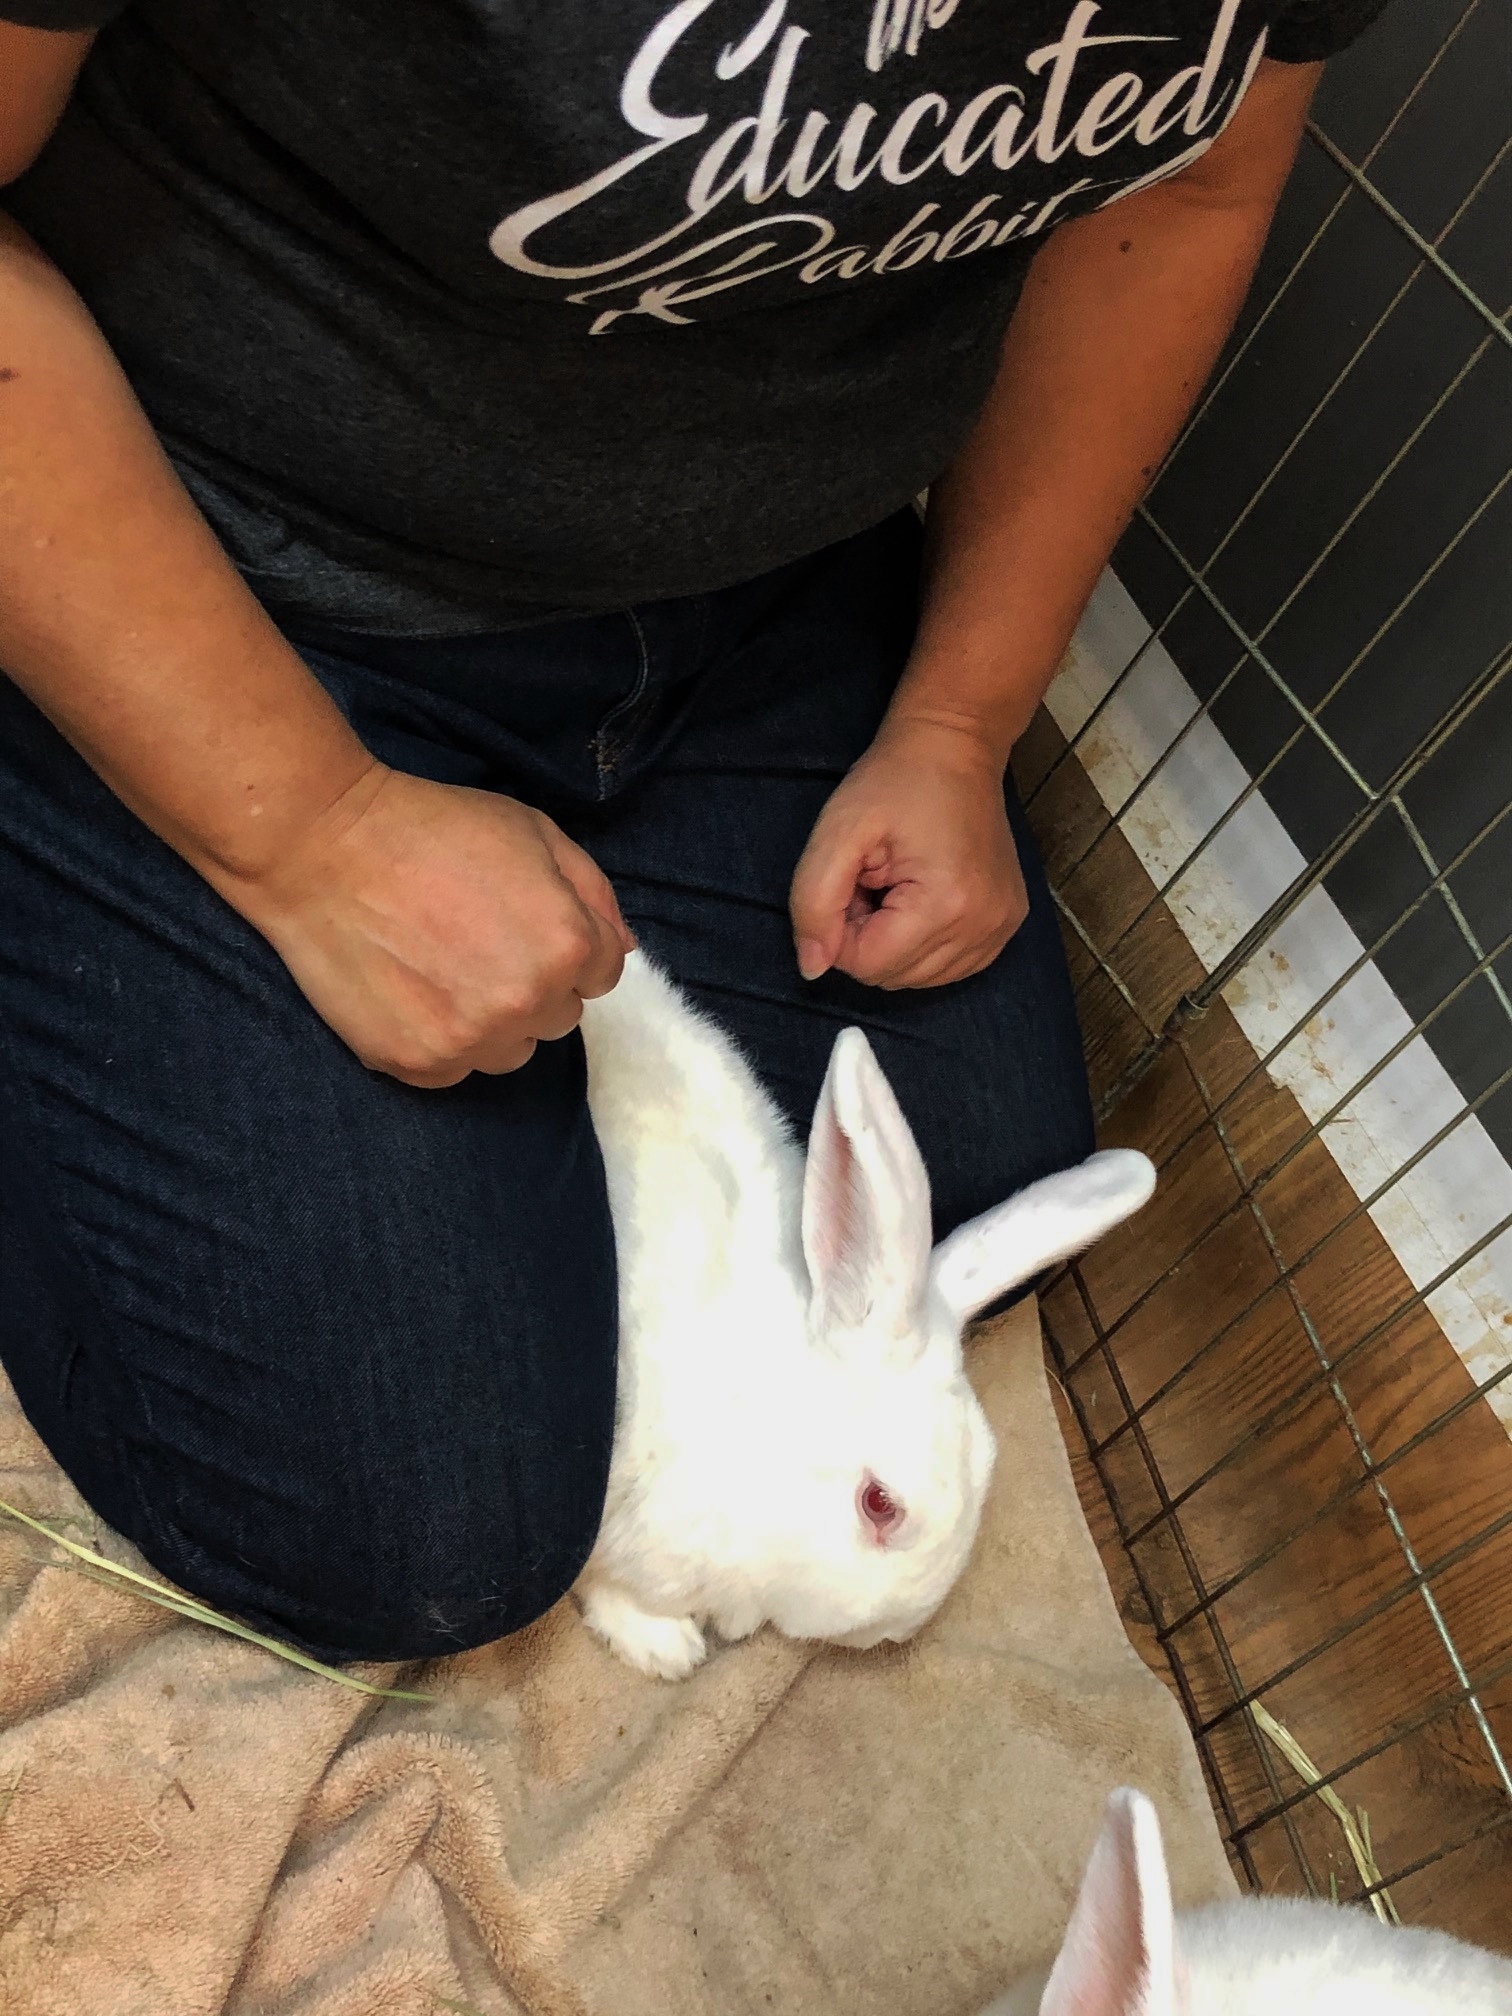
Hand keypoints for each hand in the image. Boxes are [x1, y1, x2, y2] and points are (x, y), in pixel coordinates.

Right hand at [227, 763, 634, 1085]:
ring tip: (444, 969)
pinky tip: (411, 993)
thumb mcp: (533, 831)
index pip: (602, 974)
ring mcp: (471, 1039)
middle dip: (533, 983)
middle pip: (559, 1016)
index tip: (521, 922)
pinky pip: (454, 1070)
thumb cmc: (432, 828)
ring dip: (493, 1021)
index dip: (562, 943)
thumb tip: (620, 949)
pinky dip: (440, 1040)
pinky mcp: (417, 1062)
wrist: (324, 847)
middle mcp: (528, 1002)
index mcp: (568, 945)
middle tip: (476, 940)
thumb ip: (592, 893)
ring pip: (511, 1052)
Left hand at [789, 721, 1027, 989]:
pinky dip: (922, 942)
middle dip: (868, 936)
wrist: (954, 747)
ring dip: (894, 941)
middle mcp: (983, 927)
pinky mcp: (1006, 925)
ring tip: (897, 884)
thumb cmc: (894, 782)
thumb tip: (812, 968)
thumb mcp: (837, 832)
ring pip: (918, 978)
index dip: (841, 929)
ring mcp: (1001, 929)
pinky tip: (921, 897)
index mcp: (945, 905)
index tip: (855, 879)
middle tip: (873, 879)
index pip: (867, 964)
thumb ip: (813, 903)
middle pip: (893, 976)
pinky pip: (948, 967)